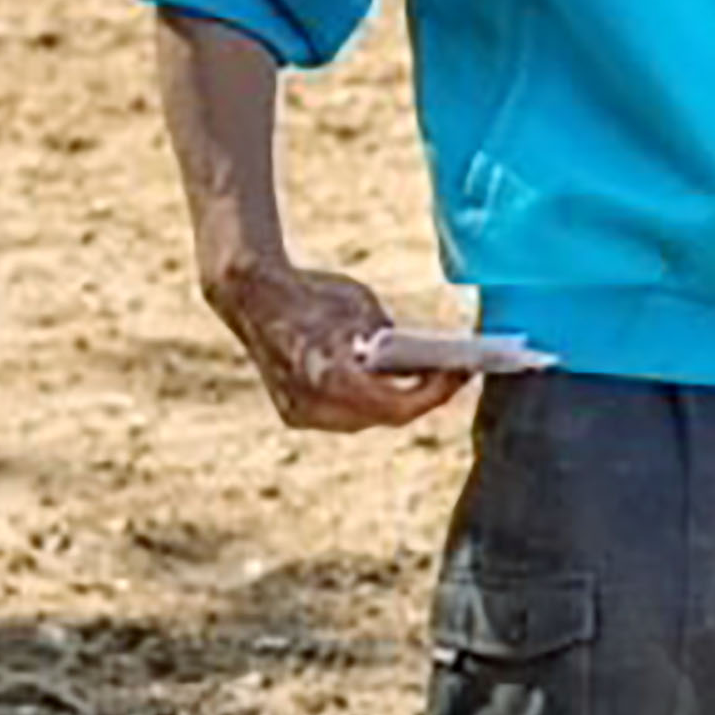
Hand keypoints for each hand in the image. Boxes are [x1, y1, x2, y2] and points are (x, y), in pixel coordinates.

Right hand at [205, 254, 462, 431]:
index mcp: (333, 379)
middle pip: (385, 417)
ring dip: (394, 402)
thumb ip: (393, 342)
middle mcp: (314, 406)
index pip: (399, 406)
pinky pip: (342, 416)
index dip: (436, 393)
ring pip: (364, 420)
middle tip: (452, 374)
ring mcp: (300, 414)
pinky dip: (366, 401)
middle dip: (421, 397)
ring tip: (426, 378)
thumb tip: (423, 362)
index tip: (462, 373)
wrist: (251, 295)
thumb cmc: (313, 294)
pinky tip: (386, 382)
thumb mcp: (366, 309)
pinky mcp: (292, 414)